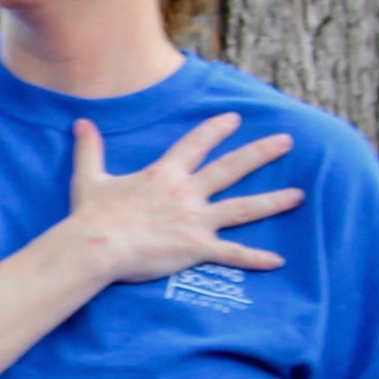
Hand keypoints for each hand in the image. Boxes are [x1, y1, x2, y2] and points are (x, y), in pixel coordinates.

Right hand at [66, 112, 302, 284]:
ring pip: (243, 208)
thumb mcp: (89, 177)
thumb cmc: (92, 215)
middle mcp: (187, 193)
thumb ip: (90, 149)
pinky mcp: (196, 247)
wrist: (96, 246)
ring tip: (298, 195)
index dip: (216, 130)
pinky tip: (278, 260)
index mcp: (164, 174)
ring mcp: (195, 220)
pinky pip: (232, 253)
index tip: (235, 118)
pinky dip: (255, 258)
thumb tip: (80, 122)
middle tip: (286, 141)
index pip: (196, 144)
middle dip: (261, 153)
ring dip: (273, 201)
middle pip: (232, 168)